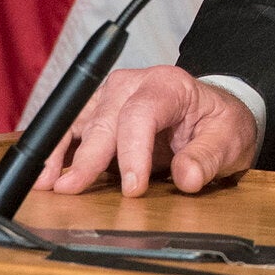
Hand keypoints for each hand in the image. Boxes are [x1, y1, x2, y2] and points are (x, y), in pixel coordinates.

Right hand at [33, 66, 259, 196]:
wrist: (213, 117)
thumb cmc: (219, 124)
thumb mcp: (228, 140)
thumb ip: (207, 157)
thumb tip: (187, 178)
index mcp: (168, 84)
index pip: (142, 113)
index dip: (133, 150)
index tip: (133, 187)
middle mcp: (133, 85)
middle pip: (105, 119)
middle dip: (89, 157)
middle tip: (72, 189)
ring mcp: (111, 99)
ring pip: (80, 122)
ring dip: (60, 152)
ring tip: (46, 183)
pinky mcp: (98, 116)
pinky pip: (72, 131)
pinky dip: (57, 152)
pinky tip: (46, 175)